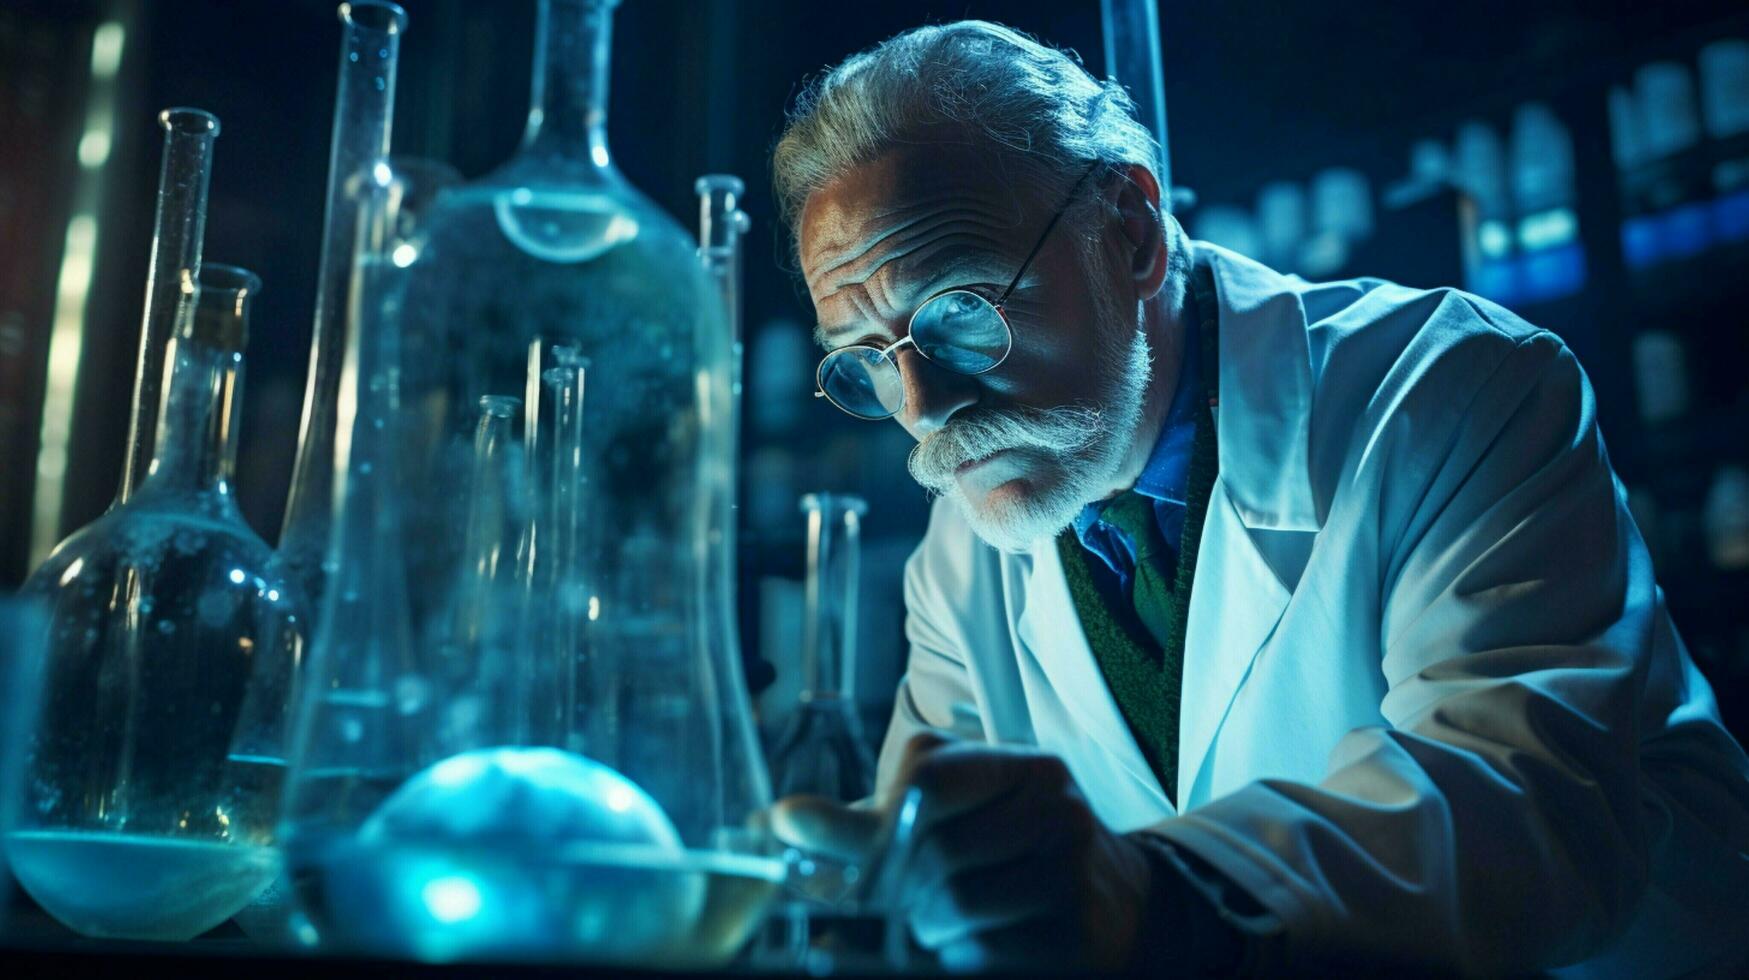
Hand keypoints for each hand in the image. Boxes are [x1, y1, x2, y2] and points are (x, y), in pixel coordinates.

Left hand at [771, 733, 1152, 971]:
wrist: (1102, 901)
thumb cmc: (1000, 849)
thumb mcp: (944, 816)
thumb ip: (866, 819)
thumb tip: (772, 823)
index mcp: (1024, 767)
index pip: (928, 780)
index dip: (860, 813)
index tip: (792, 824)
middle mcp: (1057, 810)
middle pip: (931, 854)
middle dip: (894, 884)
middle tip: (892, 893)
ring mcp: (1073, 875)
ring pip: (952, 909)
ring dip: (924, 925)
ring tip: (940, 917)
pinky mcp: (1076, 936)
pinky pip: (983, 954)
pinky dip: (958, 954)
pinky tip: (973, 939)